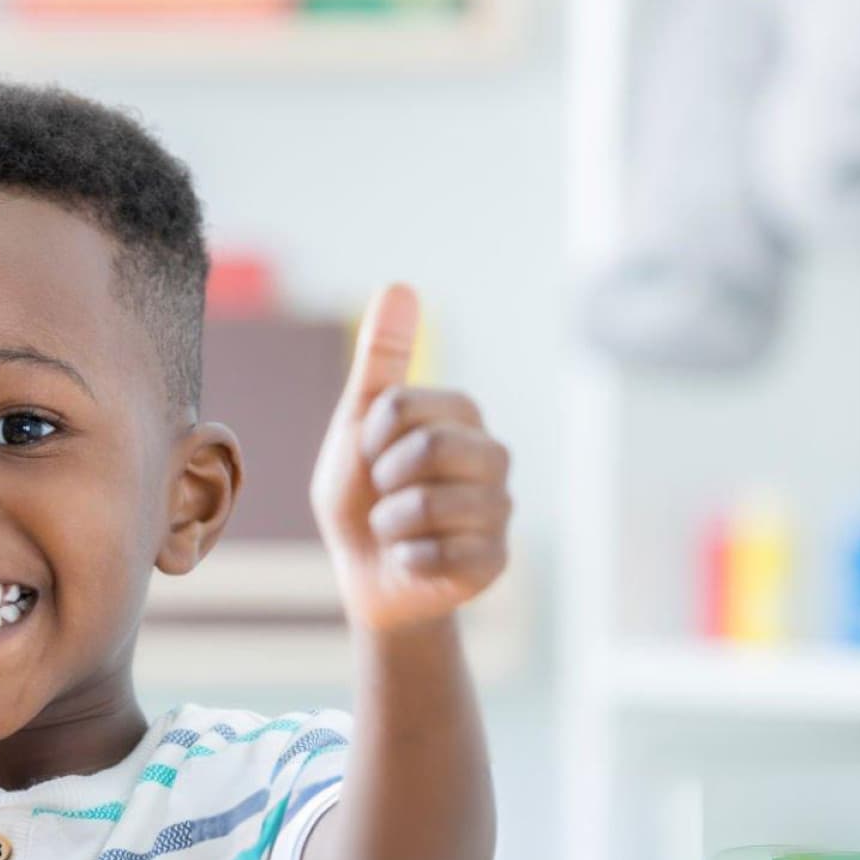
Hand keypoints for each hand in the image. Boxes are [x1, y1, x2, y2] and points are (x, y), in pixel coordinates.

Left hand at [309, 285, 511, 634]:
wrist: (366, 574)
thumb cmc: (363, 494)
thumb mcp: (360, 422)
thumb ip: (382, 359)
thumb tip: (399, 285)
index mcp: (463, 415)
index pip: (404, 406)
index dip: (370, 438)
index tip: (371, 456)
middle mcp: (493, 457)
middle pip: (430, 448)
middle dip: (384, 478)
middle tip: (385, 494)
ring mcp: (500, 510)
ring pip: (430, 506)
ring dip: (389, 524)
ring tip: (396, 529)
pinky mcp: (495, 560)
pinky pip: (438, 555)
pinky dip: (406, 560)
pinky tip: (412, 560)